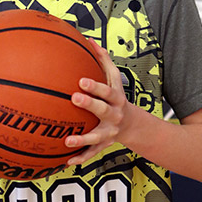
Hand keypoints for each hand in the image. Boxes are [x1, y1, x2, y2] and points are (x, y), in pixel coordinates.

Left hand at [65, 40, 130, 164]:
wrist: (134, 126)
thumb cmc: (117, 98)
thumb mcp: (114, 80)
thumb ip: (104, 61)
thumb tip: (90, 41)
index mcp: (116, 99)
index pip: (108, 91)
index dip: (96, 86)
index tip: (81, 80)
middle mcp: (114, 116)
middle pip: (104, 110)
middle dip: (90, 104)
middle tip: (75, 98)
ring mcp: (110, 132)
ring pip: (96, 137)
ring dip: (82, 139)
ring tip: (67, 140)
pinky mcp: (104, 145)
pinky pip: (92, 153)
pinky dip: (80, 157)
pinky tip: (67, 160)